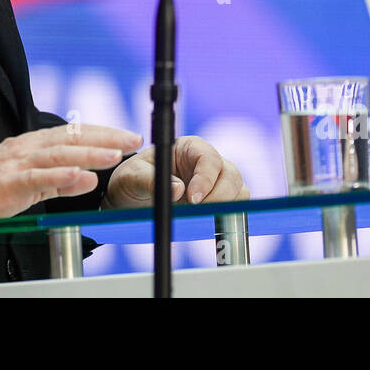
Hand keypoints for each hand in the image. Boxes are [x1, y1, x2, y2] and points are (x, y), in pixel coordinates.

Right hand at [0, 125, 142, 221]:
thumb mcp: (31, 182)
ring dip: (88, 154)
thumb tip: (90, 178)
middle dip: (104, 137)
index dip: (103, 132)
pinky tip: (77, 175)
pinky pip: (36, 178)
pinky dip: (58, 175)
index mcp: (34, 145)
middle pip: (71, 138)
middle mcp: (28, 148)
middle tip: (132, 139)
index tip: (128, 135)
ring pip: (58, 155)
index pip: (74, 134)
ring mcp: (17, 164)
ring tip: (113, 155)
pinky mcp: (7, 183)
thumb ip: (60, 180)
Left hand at [103, 135, 248, 208]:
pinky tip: (206, 222)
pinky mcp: (219, 200)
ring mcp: (217, 180)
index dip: (205, 179)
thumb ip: (150, 180)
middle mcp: (207, 162)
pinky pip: (236, 206)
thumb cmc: (132, 179)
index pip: (208, 158)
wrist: (131, 197)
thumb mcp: (132, 177)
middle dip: (218, 196)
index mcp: (189, 147)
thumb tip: (178, 190)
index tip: (192, 198)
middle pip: (230, 174)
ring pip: (238, 190)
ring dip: (225, 206)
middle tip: (196, 211)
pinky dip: (227, 215)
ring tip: (197, 217)